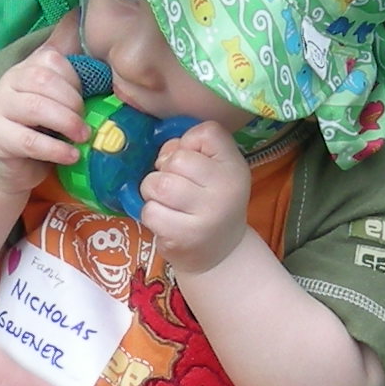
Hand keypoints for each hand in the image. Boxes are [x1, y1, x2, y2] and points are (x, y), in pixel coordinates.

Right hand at [0, 23, 84, 196]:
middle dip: (72, 101)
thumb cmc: (38, 131)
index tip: (86, 100)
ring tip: (83, 137)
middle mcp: (8, 83)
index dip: (75, 80)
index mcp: (25, 69)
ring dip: (67, 122)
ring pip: (36, 107)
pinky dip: (56, 149)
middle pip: (43, 80)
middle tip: (86, 124)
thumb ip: (68, 78)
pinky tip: (72, 156)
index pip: (51, 60)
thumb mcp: (54, 102)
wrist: (7, 167)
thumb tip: (89, 34)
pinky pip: (29, 140)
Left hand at [136, 120, 250, 272]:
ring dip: (153, 192)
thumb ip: (190, 149)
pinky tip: (167, 221)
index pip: (207, 132)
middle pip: (176, 159)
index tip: (194, 163)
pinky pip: (150, 211)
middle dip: (165, 170)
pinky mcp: (184, 236)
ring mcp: (207, 215)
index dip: (189, 142)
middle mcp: (226, 189)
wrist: (221, 253)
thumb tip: (162, 154)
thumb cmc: (210, 203)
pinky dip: (151, 214)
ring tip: (168, 203)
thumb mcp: (215, 171)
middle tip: (176, 187)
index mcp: (235, 166)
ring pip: (158, 184)